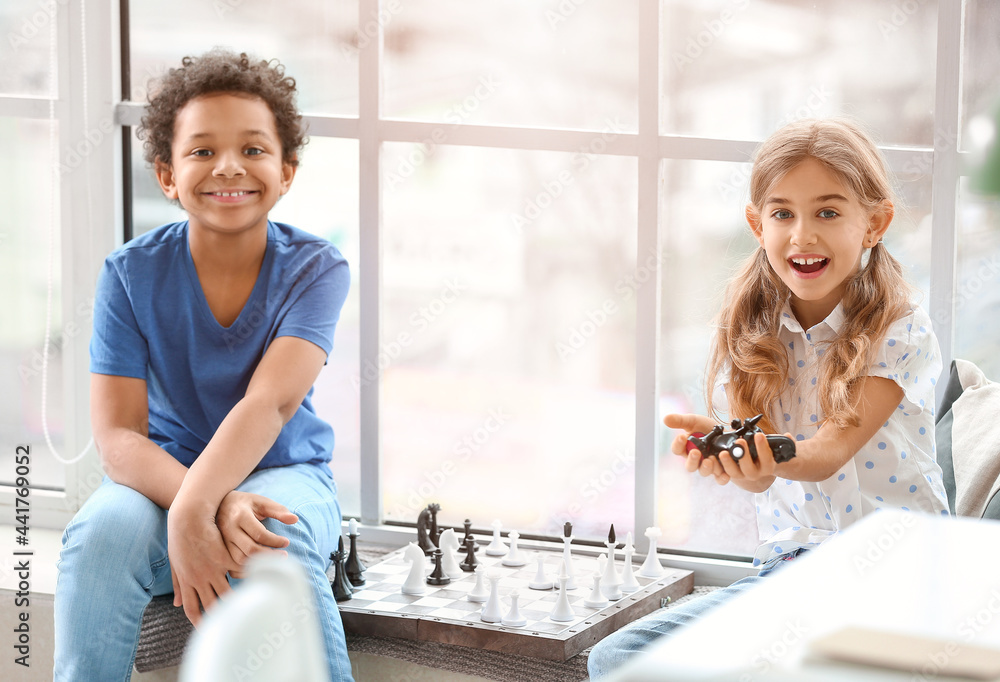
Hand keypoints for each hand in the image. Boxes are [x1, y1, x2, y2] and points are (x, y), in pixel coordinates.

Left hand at [167, 499, 240, 625]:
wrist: (188, 518)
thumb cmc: (180, 537)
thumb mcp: (176, 563)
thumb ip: (177, 584)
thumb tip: (175, 604)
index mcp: (187, 581)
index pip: (191, 608)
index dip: (198, 621)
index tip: (206, 629)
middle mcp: (200, 579)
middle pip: (211, 606)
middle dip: (220, 617)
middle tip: (230, 623)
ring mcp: (213, 570)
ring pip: (227, 593)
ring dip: (238, 601)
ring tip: (250, 605)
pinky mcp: (224, 558)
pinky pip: (239, 571)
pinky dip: (249, 574)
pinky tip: (260, 575)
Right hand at [216, 491, 297, 577]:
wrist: (219, 505)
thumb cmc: (246, 504)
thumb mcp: (261, 502)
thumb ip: (278, 510)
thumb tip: (295, 519)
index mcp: (240, 515)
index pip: (259, 534)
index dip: (275, 540)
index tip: (286, 542)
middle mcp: (228, 530)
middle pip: (249, 550)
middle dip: (269, 555)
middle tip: (283, 555)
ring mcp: (221, 542)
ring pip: (239, 560)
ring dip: (258, 565)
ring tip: (272, 562)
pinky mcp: (219, 550)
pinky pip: (231, 567)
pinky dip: (245, 570)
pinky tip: (258, 567)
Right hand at [663, 413, 729, 484]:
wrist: (726, 432)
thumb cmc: (706, 428)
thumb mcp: (694, 421)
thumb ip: (680, 421)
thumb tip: (665, 419)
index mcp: (686, 448)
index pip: (677, 450)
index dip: (678, 444)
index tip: (682, 436)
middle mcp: (695, 460)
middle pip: (690, 466)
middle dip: (692, 460)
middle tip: (695, 452)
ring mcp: (707, 466)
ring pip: (704, 472)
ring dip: (706, 467)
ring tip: (710, 459)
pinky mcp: (721, 470)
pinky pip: (719, 478)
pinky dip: (722, 478)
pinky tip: (725, 474)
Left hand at [715, 432, 790, 490]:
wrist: (762, 467)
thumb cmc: (769, 454)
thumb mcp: (780, 448)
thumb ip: (785, 442)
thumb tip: (788, 435)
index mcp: (768, 467)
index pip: (767, 460)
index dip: (763, 448)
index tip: (759, 435)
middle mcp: (756, 474)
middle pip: (749, 469)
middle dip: (744, 456)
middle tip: (740, 442)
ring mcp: (743, 475)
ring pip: (735, 474)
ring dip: (729, 464)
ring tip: (724, 453)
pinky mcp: (732, 474)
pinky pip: (724, 474)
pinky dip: (719, 467)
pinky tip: (714, 458)